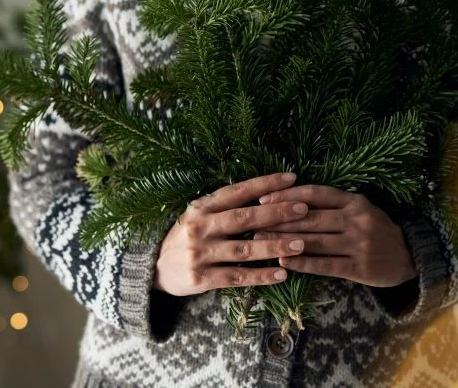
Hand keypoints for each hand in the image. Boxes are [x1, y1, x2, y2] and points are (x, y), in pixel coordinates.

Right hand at [153, 172, 310, 296]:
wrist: (153, 269)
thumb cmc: (185, 237)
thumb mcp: (197, 215)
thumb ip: (224, 205)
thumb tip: (265, 192)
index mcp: (201, 207)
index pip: (238, 191)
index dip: (265, 184)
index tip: (291, 178)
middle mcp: (199, 227)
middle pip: (244, 218)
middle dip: (277, 213)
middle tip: (303, 209)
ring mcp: (200, 253)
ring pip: (244, 249)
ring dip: (274, 246)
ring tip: (301, 243)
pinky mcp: (201, 278)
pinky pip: (237, 277)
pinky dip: (261, 275)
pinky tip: (282, 273)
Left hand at [253, 184, 418, 287]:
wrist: (410, 255)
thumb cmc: (375, 229)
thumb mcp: (359, 208)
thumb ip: (331, 203)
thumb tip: (289, 200)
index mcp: (354, 200)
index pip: (315, 193)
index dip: (287, 195)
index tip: (263, 198)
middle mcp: (356, 219)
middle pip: (310, 217)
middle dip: (279, 220)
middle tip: (254, 223)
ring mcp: (359, 243)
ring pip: (315, 241)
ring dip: (285, 242)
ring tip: (261, 242)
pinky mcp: (360, 268)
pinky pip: (325, 264)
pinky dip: (303, 263)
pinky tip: (284, 263)